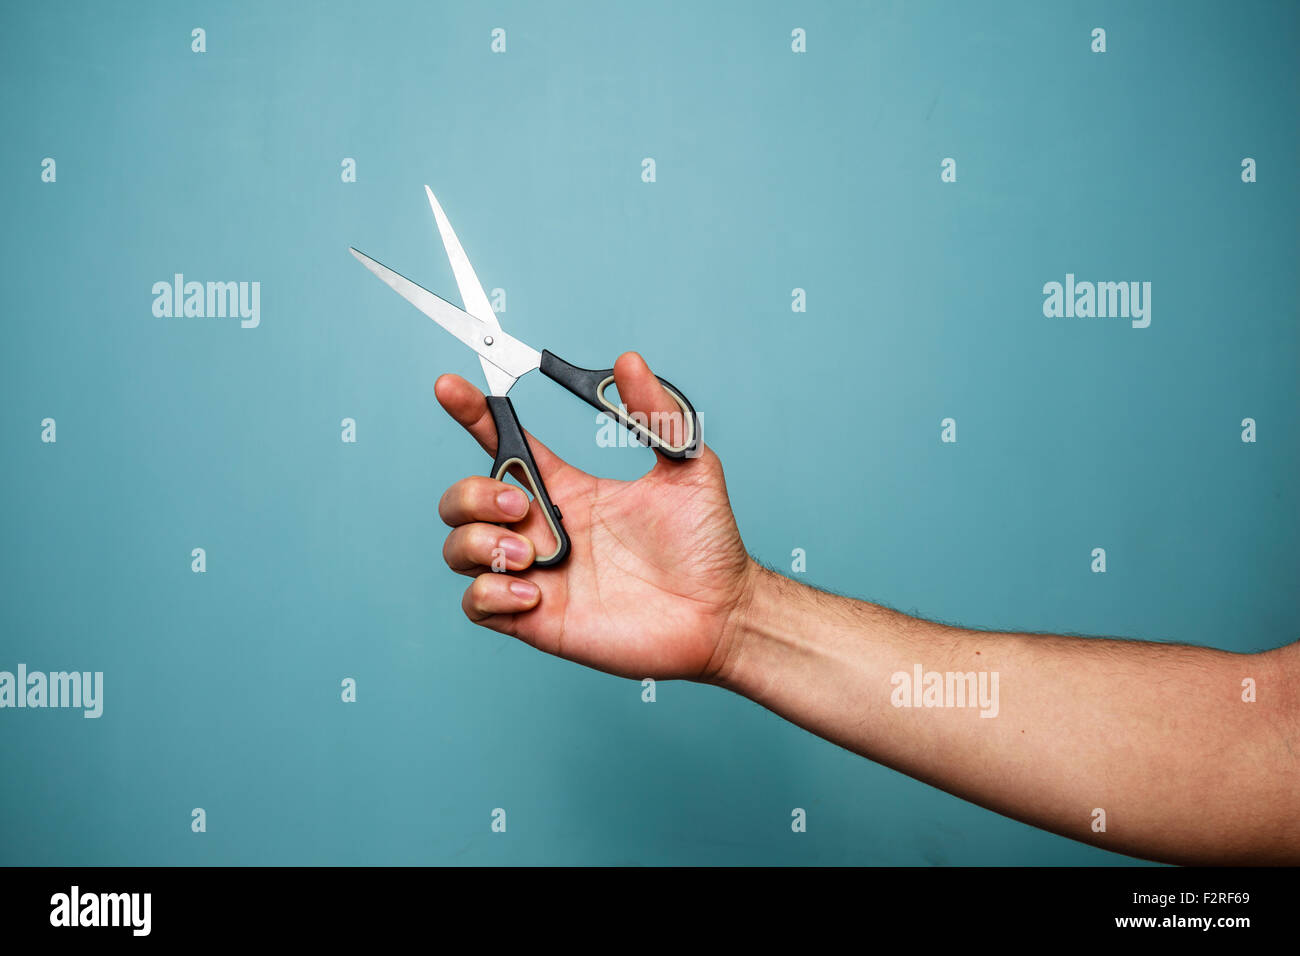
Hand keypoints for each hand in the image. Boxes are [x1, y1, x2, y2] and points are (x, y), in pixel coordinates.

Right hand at [435, 352, 755, 681]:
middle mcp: (543, 528)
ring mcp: (536, 574)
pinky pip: (476, 604)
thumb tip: (628, 362)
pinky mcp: (537, 619)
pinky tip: (536, 593)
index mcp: (567, 488)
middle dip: (474, 493)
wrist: (722, 612)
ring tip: (533, 555)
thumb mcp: (687, 465)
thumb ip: (655, 413)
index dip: (472, 413)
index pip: (502, 443)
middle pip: (461, 498)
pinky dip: (490, 592)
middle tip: (524, 507)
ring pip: (457, 549)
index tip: (452, 387)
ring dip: (480, 542)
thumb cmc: (707, 543)